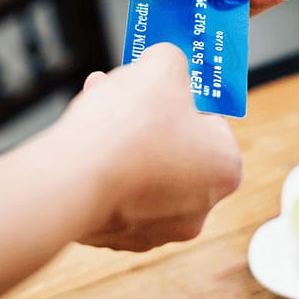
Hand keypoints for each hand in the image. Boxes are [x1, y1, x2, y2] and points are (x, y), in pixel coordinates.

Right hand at [59, 44, 242, 250]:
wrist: (72, 179)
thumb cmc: (128, 126)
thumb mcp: (163, 65)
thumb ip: (173, 60)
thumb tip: (167, 61)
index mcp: (227, 168)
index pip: (211, 124)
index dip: (184, 100)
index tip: (163, 90)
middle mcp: (201, 206)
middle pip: (176, 148)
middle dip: (151, 119)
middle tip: (128, 94)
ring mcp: (159, 229)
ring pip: (144, 171)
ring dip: (125, 141)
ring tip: (99, 108)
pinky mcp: (120, 238)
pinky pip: (116, 194)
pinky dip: (104, 171)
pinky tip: (87, 145)